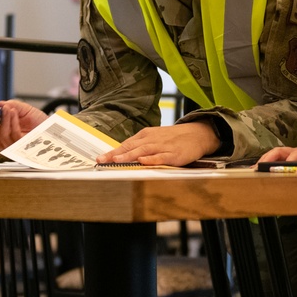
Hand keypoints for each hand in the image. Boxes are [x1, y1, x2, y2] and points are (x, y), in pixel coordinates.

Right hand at [0, 99, 45, 150]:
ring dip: (4, 119)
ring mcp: (15, 147)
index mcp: (3, 134)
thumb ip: (11, 105)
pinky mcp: (23, 148)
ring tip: (8, 109)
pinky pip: (14, 135)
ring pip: (2, 136)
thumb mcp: (24, 109)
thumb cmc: (39, 121)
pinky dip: (13, 121)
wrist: (53, 126)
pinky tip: (15, 113)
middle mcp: (6, 142)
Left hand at [96, 122, 219, 166]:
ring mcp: (163, 147)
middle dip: (116, 154)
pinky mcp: (174, 154)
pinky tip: (142, 161)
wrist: (197, 134)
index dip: (112, 152)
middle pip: (131, 147)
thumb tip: (122, 154)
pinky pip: (161, 157)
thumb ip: (139, 146)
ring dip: (129, 156)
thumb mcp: (155, 138)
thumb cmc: (173, 138)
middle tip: (102, 161)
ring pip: (143, 151)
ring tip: (117, 161)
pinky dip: (151, 159)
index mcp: (145, 136)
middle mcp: (152, 139)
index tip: (99, 159)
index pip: (126, 144)